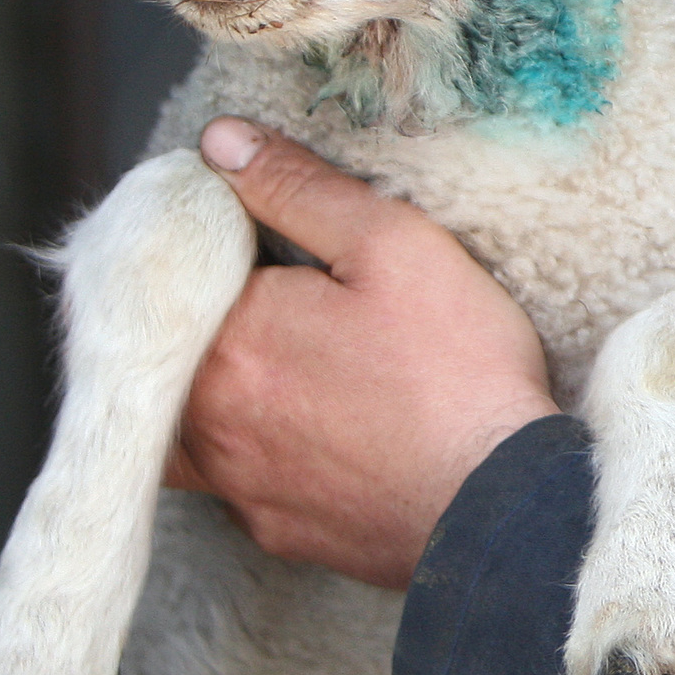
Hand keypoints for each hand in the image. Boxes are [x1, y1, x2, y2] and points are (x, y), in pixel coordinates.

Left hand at [164, 118, 559, 589]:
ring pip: (187, 422)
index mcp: (226, 339)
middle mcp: (207, 420)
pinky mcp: (272, 529)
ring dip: (215, 389)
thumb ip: (296, 187)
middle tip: (283, 296)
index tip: (268, 238)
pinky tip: (313, 427)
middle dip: (215, 317)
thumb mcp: (391, 244)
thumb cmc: (454, 371)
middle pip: (173, 349)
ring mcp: (236, 484)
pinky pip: (233, 477)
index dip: (224, 243)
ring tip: (284, 363)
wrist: (500, 506)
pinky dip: (256, 446)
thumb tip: (219, 144)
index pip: (185, 271)